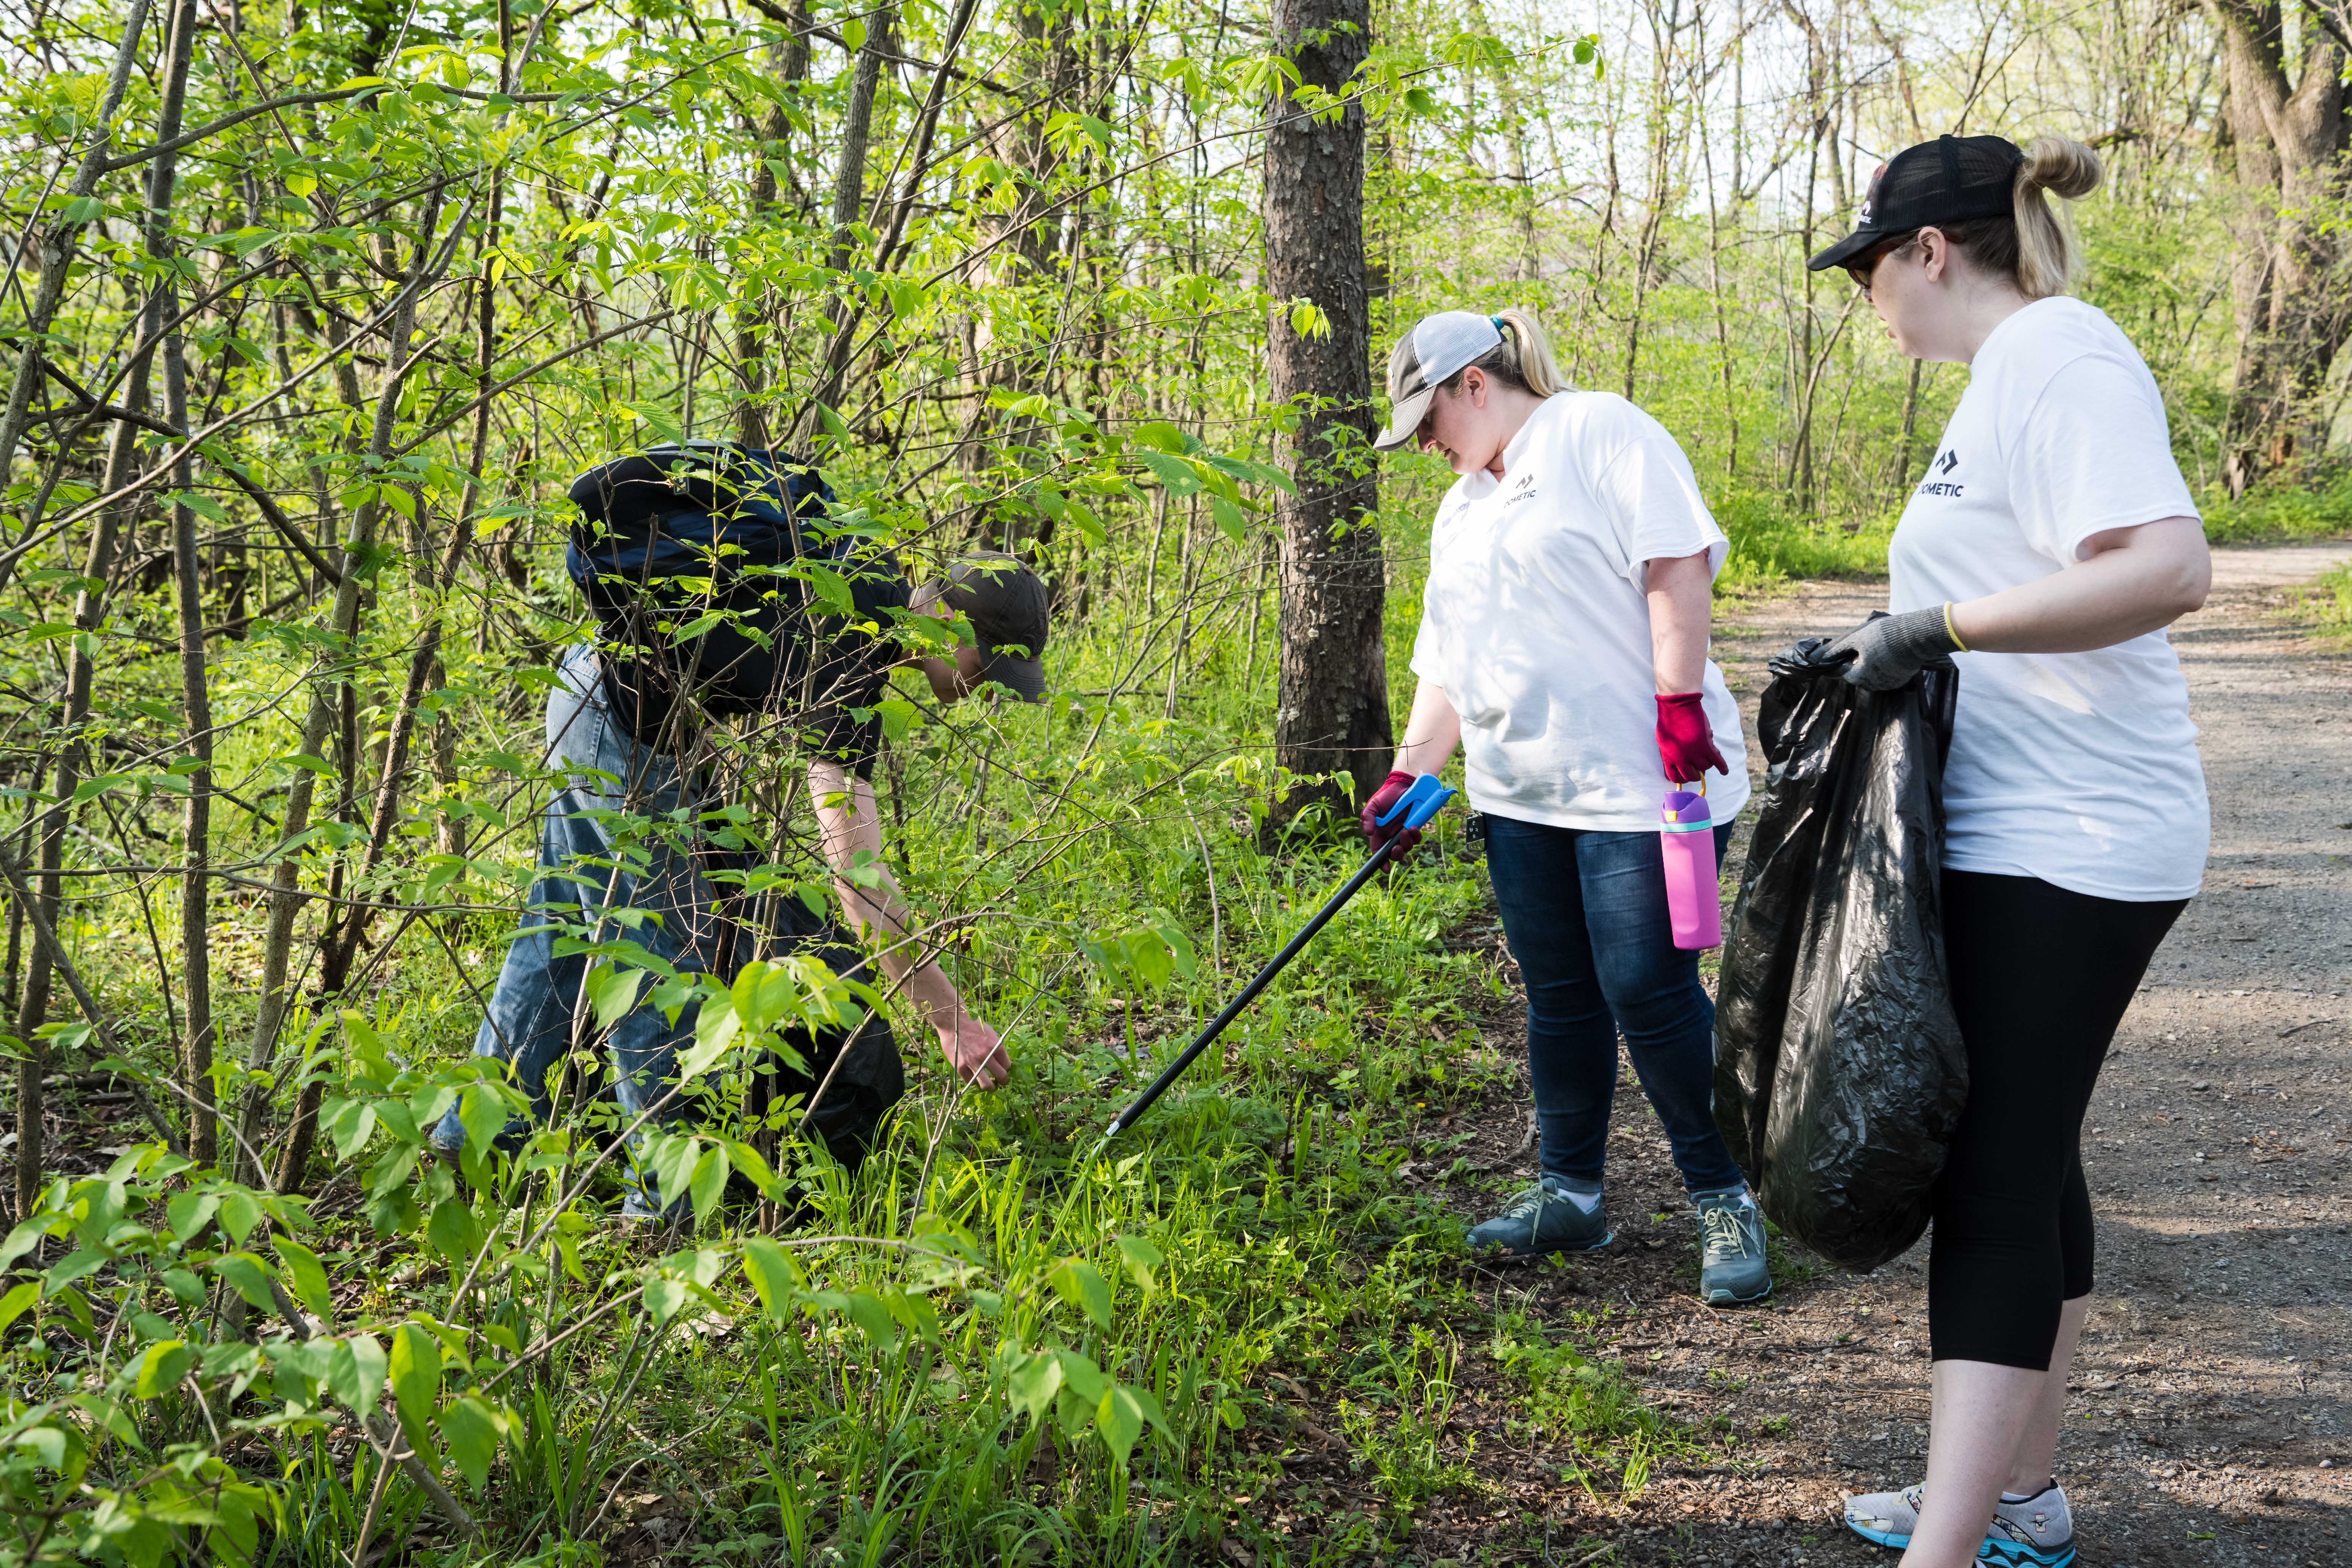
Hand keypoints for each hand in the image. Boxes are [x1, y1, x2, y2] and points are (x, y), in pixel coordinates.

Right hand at [935, 1013, 1009, 1088]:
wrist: (953, 1022)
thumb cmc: (972, 1026)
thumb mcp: (990, 1033)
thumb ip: (996, 1047)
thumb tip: (1001, 1061)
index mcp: (996, 1046)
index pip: (1007, 1066)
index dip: (1006, 1070)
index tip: (1003, 1071)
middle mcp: (986, 1055)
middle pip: (1001, 1077)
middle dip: (1003, 1082)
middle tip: (1000, 1083)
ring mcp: (973, 1062)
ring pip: (986, 1085)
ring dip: (989, 1087)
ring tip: (988, 1085)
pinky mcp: (960, 1067)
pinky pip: (971, 1082)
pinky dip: (973, 1081)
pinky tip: (974, 1077)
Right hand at [1360, 769, 1422, 856]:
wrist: (1403, 785)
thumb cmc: (1386, 796)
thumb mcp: (1373, 805)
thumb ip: (1368, 817)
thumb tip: (1368, 832)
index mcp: (1379, 833)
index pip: (1378, 852)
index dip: (1381, 862)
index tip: (1385, 867)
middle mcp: (1391, 836)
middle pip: (1394, 854)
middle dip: (1396, 854)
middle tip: (1397, 847)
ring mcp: (1403, 833)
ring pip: (1406, 847)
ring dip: (1406, 843)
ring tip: (1406, 829)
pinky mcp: (1414, 828)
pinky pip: (1417, 839)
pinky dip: (1415, 836)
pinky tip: (1412, 827)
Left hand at [1653, 693, 1728, 783]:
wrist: (1677, 704)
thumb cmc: (1669, 720)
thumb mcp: (1663, 741)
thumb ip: (1669, 755)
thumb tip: (1677, 766)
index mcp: (1668, 757)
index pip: (1675, 778)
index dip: (1682, 778)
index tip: (1686, 775)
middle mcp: (1681, 758)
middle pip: (1691, 776)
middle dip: (1695, 774)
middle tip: (1697, 768)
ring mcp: (1694, 752)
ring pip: (1705, 768)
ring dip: (1705, 763)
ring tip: (1705, 756)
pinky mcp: (1706, 745)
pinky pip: (1717, 761)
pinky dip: (1722, 767)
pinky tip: (1724, 771)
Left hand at [1820, 606, 1958, 690]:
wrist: (1916, 635)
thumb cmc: (1882, 635)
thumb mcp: (1855, 638)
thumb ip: (1836, 649)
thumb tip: (1817, 658)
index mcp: (1860, 677)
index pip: (1845, 673)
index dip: (1846, 660)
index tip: (1853, 648)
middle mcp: (1875, 685)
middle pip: (1861, 675)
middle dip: (1861, 662)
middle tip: (1868, 645)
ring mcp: (1891, 684)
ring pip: (1875, 675)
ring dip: (1874, 664)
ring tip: (1881, 646)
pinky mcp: (1903, 679)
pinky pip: (1889, 674)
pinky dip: (1888, 665)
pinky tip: (1892, 652)